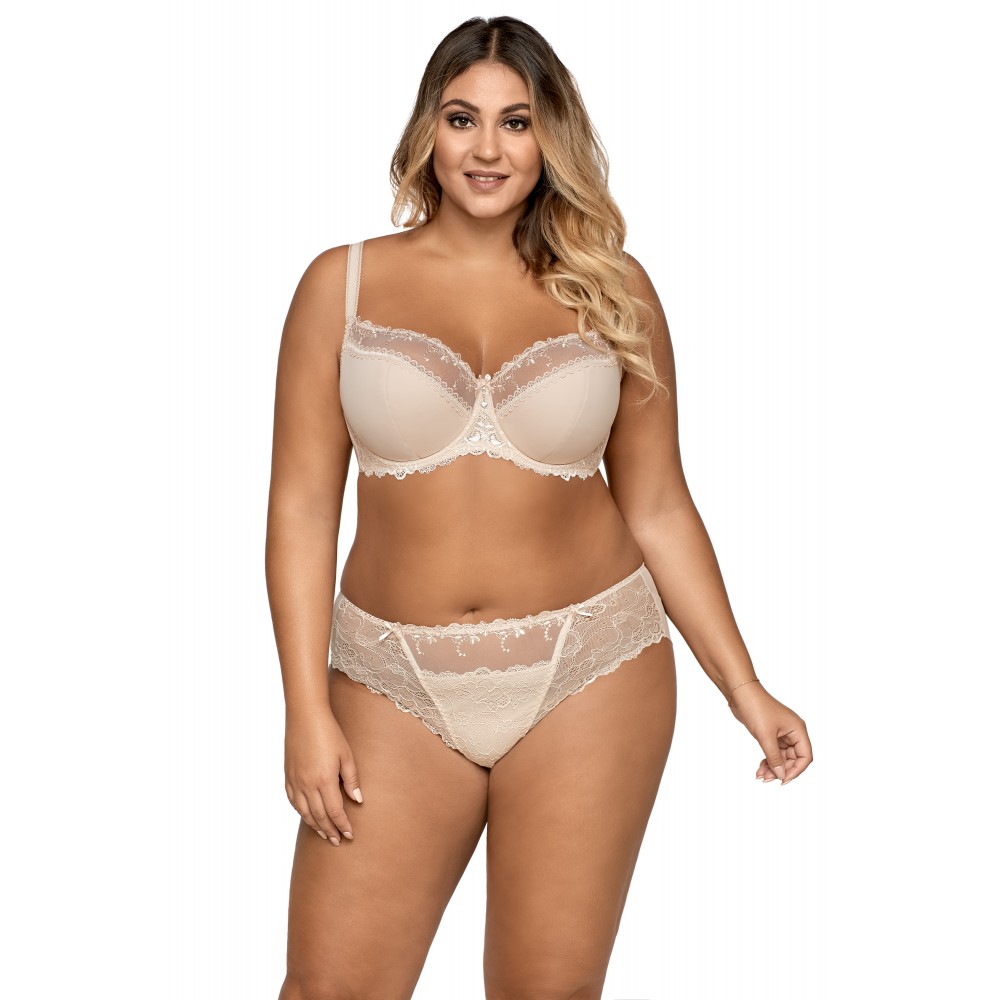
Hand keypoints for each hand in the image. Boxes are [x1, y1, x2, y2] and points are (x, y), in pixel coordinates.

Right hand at [284, 706, 363, 844]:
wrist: (305, 716)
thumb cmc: (329, 732)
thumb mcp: (346, 755)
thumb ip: (352, 779)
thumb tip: (358, 800)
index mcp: (324, 780)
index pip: (334, 812)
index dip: (342, 825)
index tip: (349, 835)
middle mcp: (307, 785)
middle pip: (319, 816)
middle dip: (329, 830)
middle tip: (338, 841)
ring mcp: (295, 781)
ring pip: (304, 812)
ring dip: (315, 825)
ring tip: (324, 834)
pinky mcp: (288, 776)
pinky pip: (293, 801)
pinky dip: (301, 812)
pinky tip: (307, 816)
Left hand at [728, 681, 812, 783]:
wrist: (740, 692)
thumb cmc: (756, 708)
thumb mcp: (765, 736)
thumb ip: (774, 757)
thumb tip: (781, 775)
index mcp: (798, 730)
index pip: (805, 756)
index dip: (796, 771)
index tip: (782, 781)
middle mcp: (793, 731)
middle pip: (793, 758)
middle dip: (781, 770)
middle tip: (766, 779)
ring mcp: (782, 732)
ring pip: (782, 756)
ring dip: (773, 767)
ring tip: (760, 776)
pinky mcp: (771, 733)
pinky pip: (774, 751)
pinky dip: (768, 760)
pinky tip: (760, 768)